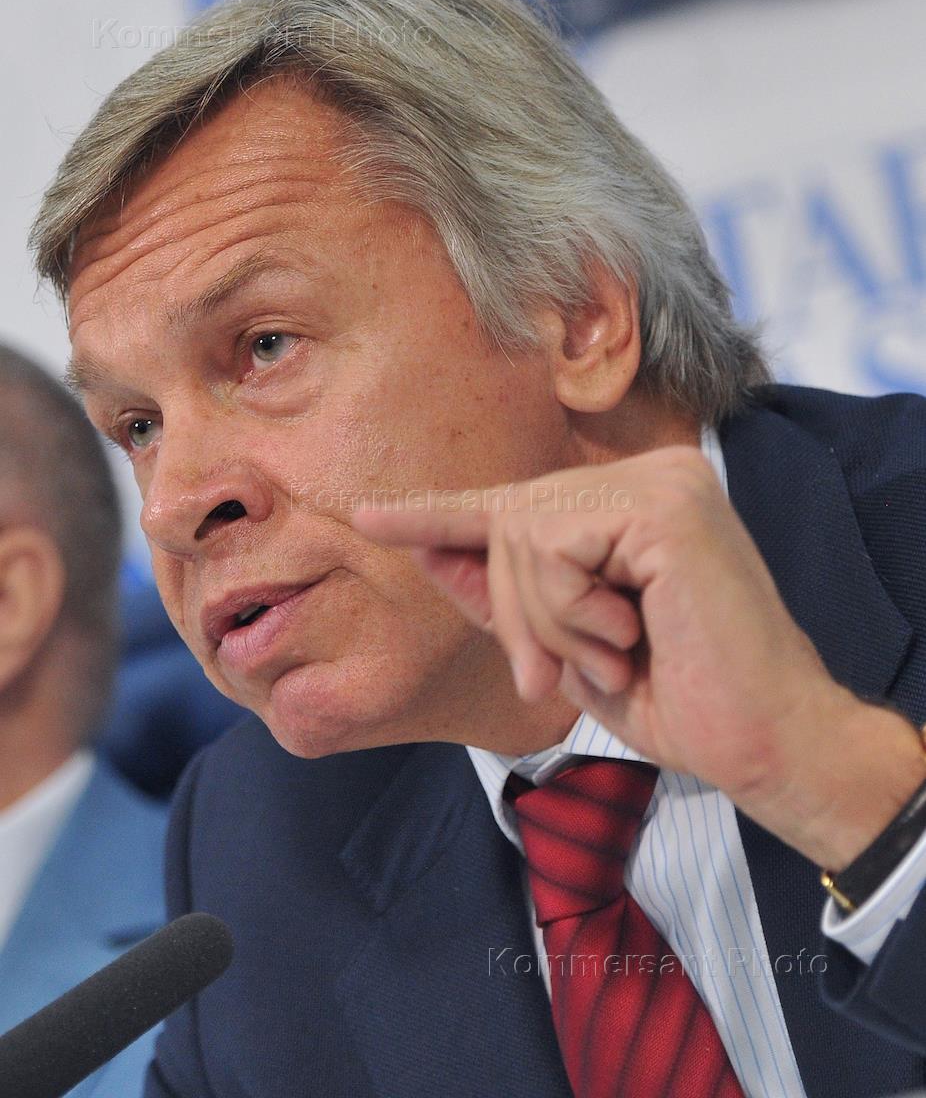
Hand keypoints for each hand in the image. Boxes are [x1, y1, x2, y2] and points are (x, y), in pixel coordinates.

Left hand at [352, 445, 925, 867]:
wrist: (763, 744)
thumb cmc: (679, 699)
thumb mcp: (568, 647)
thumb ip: (508, 594)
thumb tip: (430, 550)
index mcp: (636, 502)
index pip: (520, 504)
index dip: (440, 516)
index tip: (370, 516)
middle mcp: (653, 475)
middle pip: (510, 518)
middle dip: (512, 611)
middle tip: (548, 678)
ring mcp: (663, 482)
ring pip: (522, 533)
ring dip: (546, 623)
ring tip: (610, 658)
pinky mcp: (665, 506)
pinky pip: (553, 548)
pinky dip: (570, 614)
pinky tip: (629, 637)